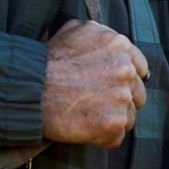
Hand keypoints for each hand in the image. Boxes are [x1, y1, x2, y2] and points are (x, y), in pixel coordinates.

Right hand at [41, 19, 147, 145]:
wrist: (29, 89)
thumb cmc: (48, 60)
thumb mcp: (75, 30)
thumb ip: (101, 34)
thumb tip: (114, 44)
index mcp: (120, 46)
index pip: (140, 69)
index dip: (125, 80)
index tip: (110, 86)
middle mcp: (126, 70)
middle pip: (137, 94)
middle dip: (120, 100)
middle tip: (95, 103)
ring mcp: (122, 98)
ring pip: (129, 117)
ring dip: (111, 119)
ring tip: (86, 116)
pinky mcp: (114, 123)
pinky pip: (117, 137)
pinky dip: (102, 138)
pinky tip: (84, 129)